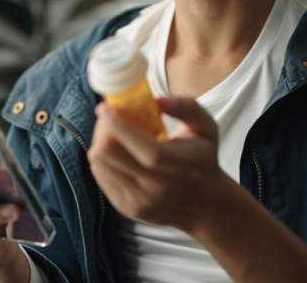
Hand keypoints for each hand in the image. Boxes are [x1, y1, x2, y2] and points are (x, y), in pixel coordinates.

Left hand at [87, 96, 232, 231]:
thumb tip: (158, 100)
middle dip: (104, 128)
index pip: (144, 148)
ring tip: (115, 133)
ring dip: (101, 142)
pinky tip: (118, 152)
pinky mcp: (125, 206)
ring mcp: (138, 200)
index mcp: (177, 165)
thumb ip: (187, 108)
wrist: (204, 206)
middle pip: (110, 155)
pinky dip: (104, 158)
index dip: (120, 126)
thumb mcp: (206, 128)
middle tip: (110, 115)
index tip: (105, 107)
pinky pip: (100, 175)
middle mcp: (155, 186)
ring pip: (100, 164)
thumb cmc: (203, 159)